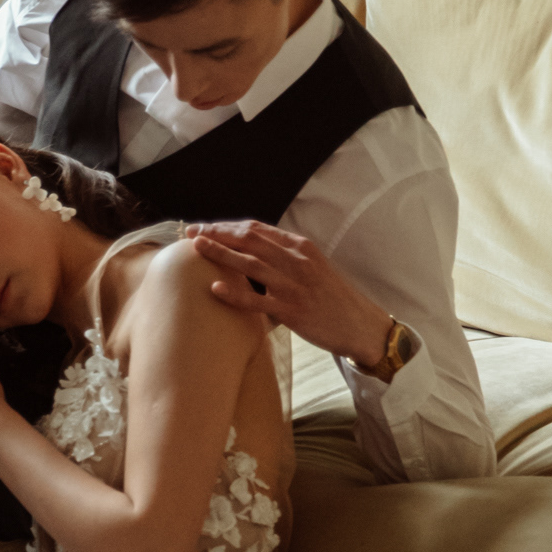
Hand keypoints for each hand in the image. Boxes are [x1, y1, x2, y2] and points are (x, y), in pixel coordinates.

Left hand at [182, 221, 392, 373]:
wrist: (360, 325)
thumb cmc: (333, 299)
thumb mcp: (313, 267)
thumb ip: (286, 257)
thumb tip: (255, 252)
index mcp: (301, 247)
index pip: (257, 229)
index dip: (227, 226)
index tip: (205, 227)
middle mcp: (296, 261)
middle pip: (250, 239)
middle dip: (217, 233)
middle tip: (192, 233)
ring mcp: (294, 285)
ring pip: (250, 263)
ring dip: (220, 253)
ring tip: (196, 249)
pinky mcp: (292, 311)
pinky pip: (258, 301)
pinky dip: (235, 294)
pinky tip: (215, 288)